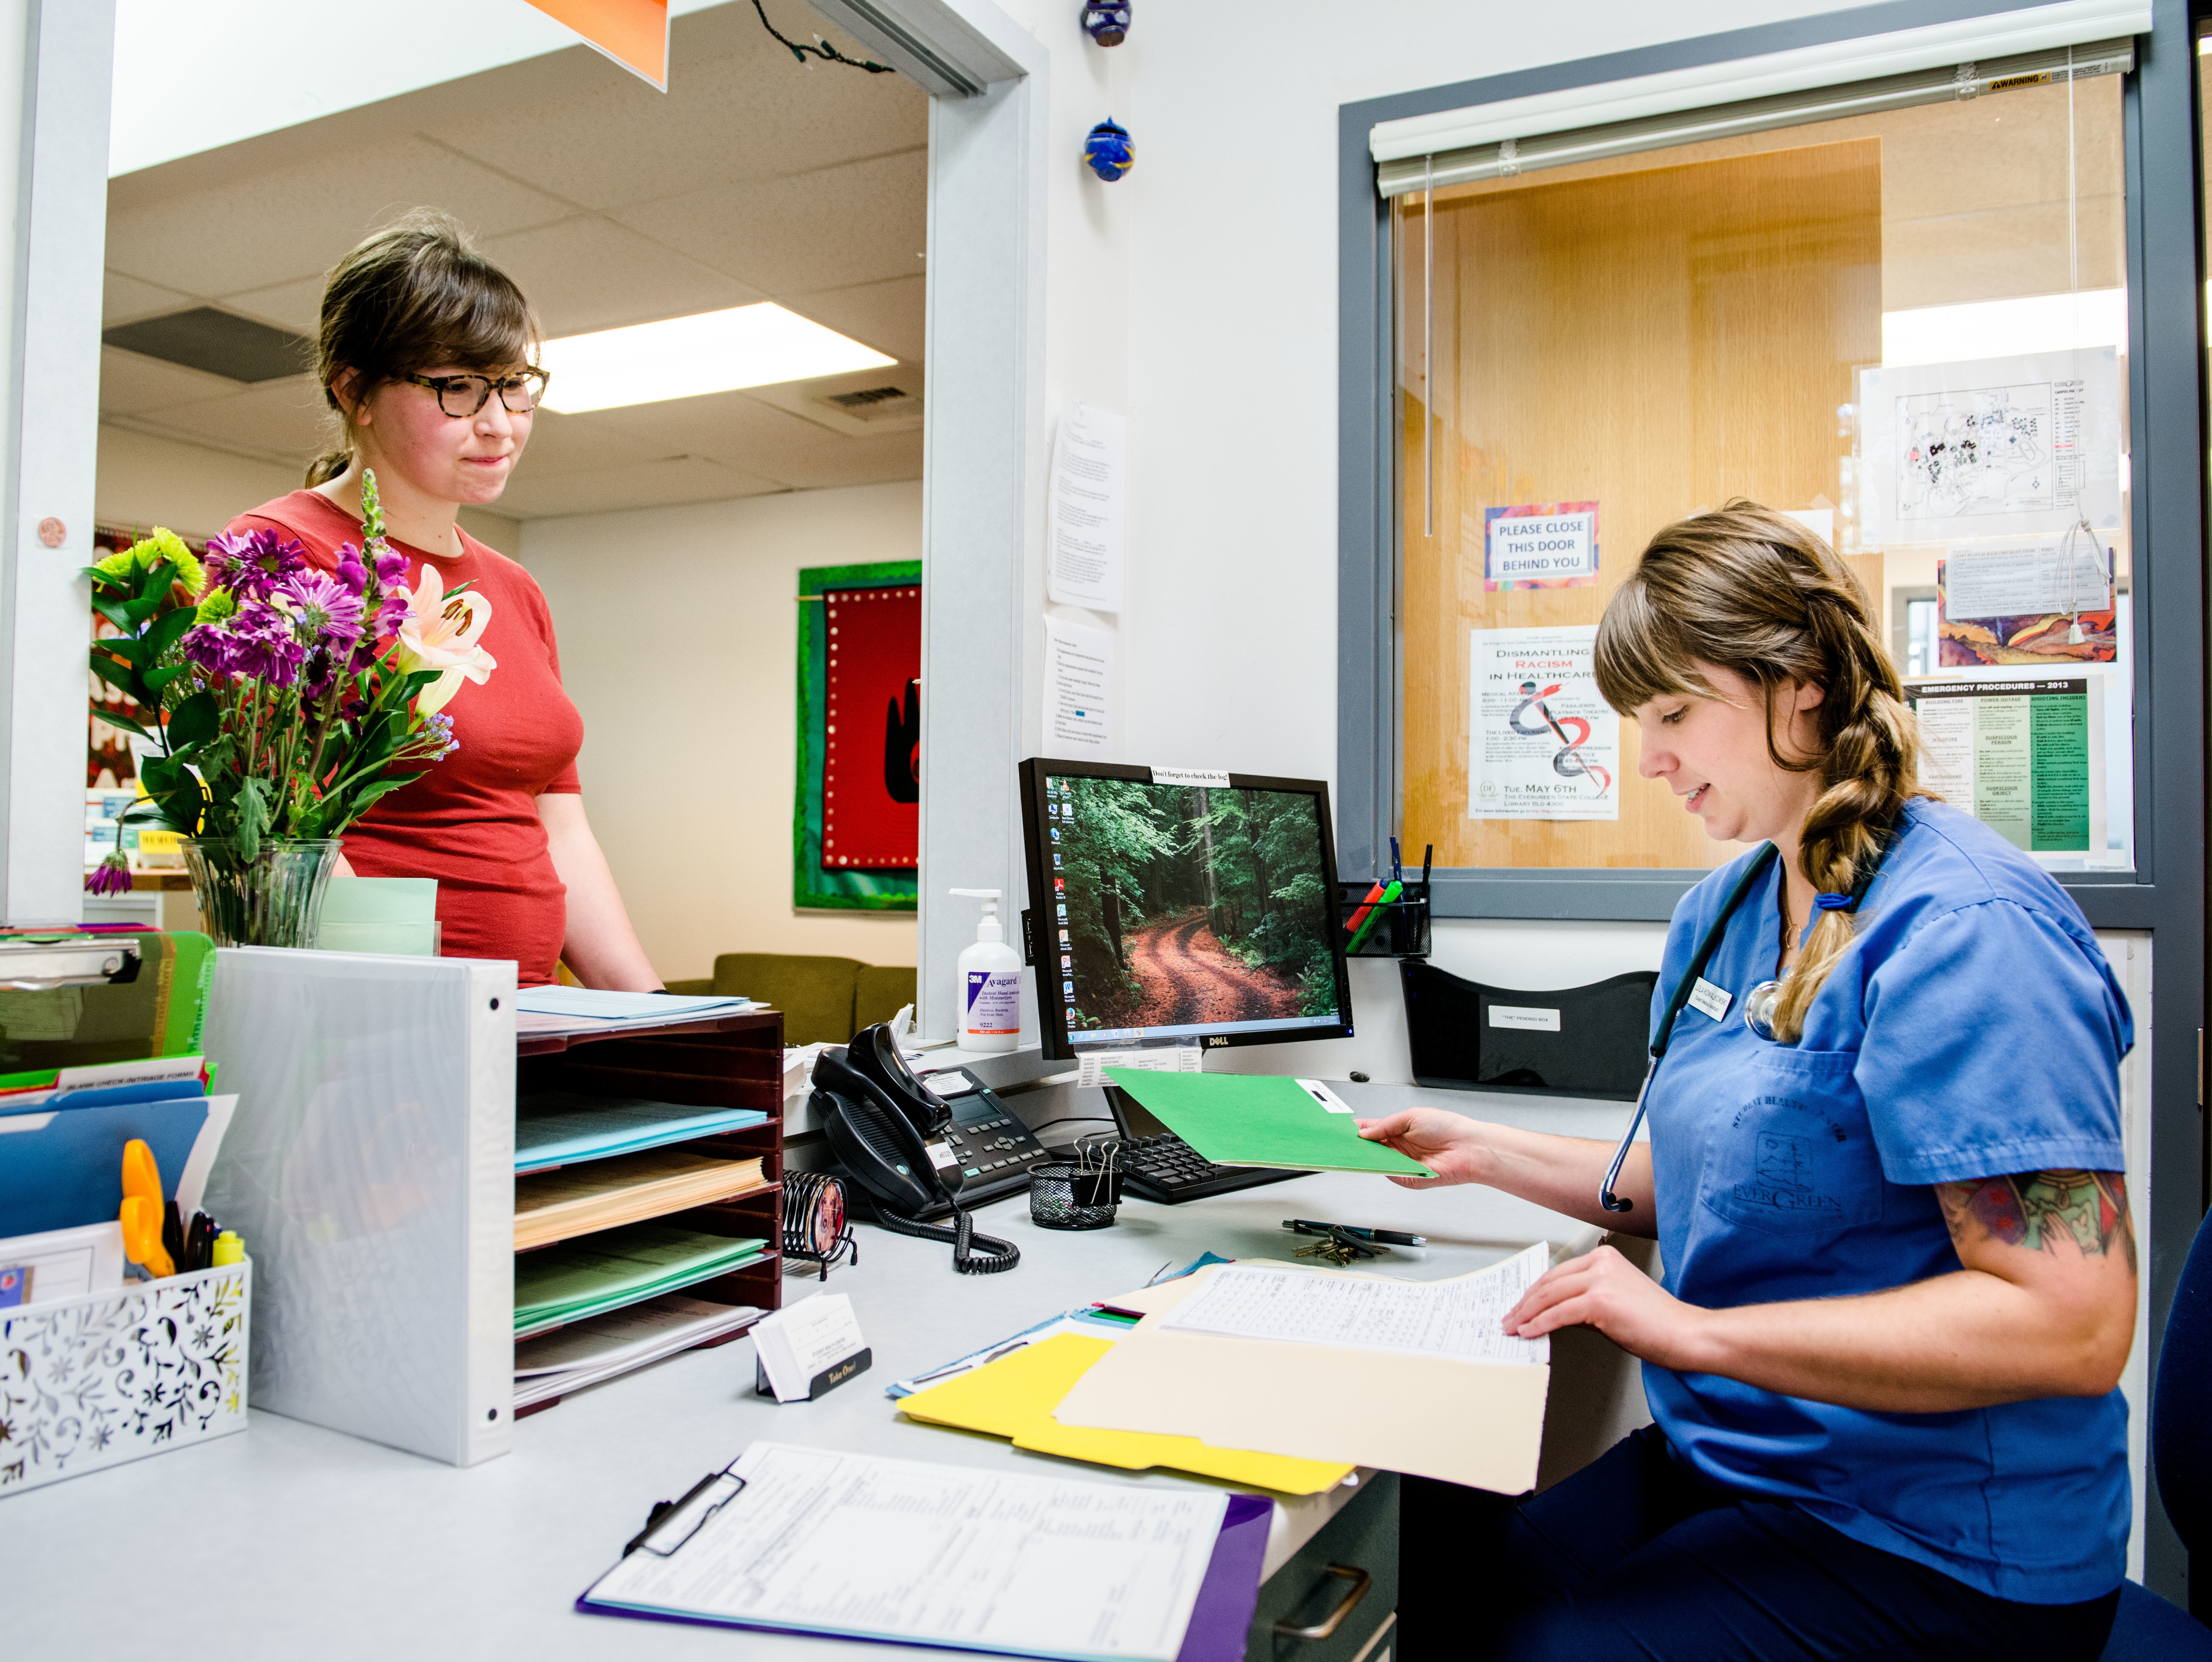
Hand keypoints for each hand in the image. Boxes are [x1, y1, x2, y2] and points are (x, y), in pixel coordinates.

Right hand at [1355, 1108, 1487, 1187]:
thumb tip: (1365, 1132)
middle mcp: (1399, 1147)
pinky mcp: (1408, 1178)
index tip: (1344, 1130)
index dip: (1358, 1130)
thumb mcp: (1411, 1116)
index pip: (1372, 1130)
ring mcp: (1402, 1163)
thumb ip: (1385, 1125)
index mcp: (1398, 1130)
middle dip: (1357, 1145)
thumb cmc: (1447, 1127)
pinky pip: (1389, 1174)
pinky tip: (1376, 1161)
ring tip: (1353, 1151)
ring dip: (1366, 1157)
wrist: (1467, 1147)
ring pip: (1377, 1162)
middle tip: (1343, 1143)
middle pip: (1371, 1148)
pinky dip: (1382, 1169)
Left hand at [1503, 1245, 1710, 1368]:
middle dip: (1525, 1303)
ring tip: (1513, 1328)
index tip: (1521, 1305)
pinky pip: (1559, 1314)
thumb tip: (1555, 1314)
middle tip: (1510, 1318)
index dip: (1535, 1292)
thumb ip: (1585, 1301)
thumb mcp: (1616, 1301)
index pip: (1558, 1273)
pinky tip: (1529, 1332)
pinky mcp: (1600, 1301)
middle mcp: (1601, 1263)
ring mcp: (1600, 1280)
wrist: (1685, 1333)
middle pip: (1549, 1282)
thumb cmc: (1657, 1323)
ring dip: (1526, 1314)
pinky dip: (1540, 1324)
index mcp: (1605, 1258)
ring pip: (1550, 1296)